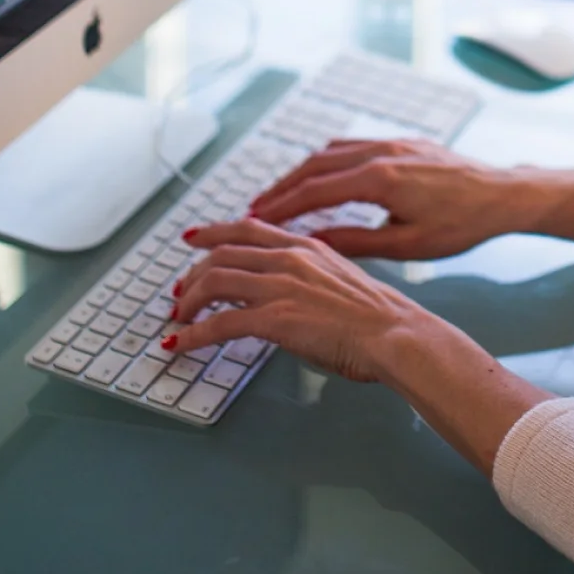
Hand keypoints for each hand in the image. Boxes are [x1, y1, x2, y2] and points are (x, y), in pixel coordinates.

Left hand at [169, 218, 422, 381]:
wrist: (395, 333)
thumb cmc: (378, 317)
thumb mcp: (340, 279)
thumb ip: (309, 278)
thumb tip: (287, 294)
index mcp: (307, 246)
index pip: (248, 228)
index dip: (214, 231)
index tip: (193, 237)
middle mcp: (290, 258)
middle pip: (223, 253)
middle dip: (192, 273)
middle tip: (178, 293)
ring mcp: (282, 286)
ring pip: (215, 281)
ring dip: (188, 301)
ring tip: (178, 320)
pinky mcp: (276, 317)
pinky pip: (219, 323)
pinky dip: (193, 335)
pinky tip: (180, 345)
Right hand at [248, 138, 519, 259]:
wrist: (502, 194)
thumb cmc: (462, 225)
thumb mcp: (406, 245)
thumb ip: (355, 242)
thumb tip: (312, 244)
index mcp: (380, 179)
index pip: (315, 190)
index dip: (280, 206)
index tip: (253, 220)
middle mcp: (382, 152)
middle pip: (315, 165)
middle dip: (282, 187)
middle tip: (253, 209)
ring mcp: (393, 142)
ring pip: (332, 151)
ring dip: (302, 172)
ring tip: (279, 195)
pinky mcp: (403, 141)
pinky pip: (354, 144)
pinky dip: (328, 158)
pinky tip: (320, 174)